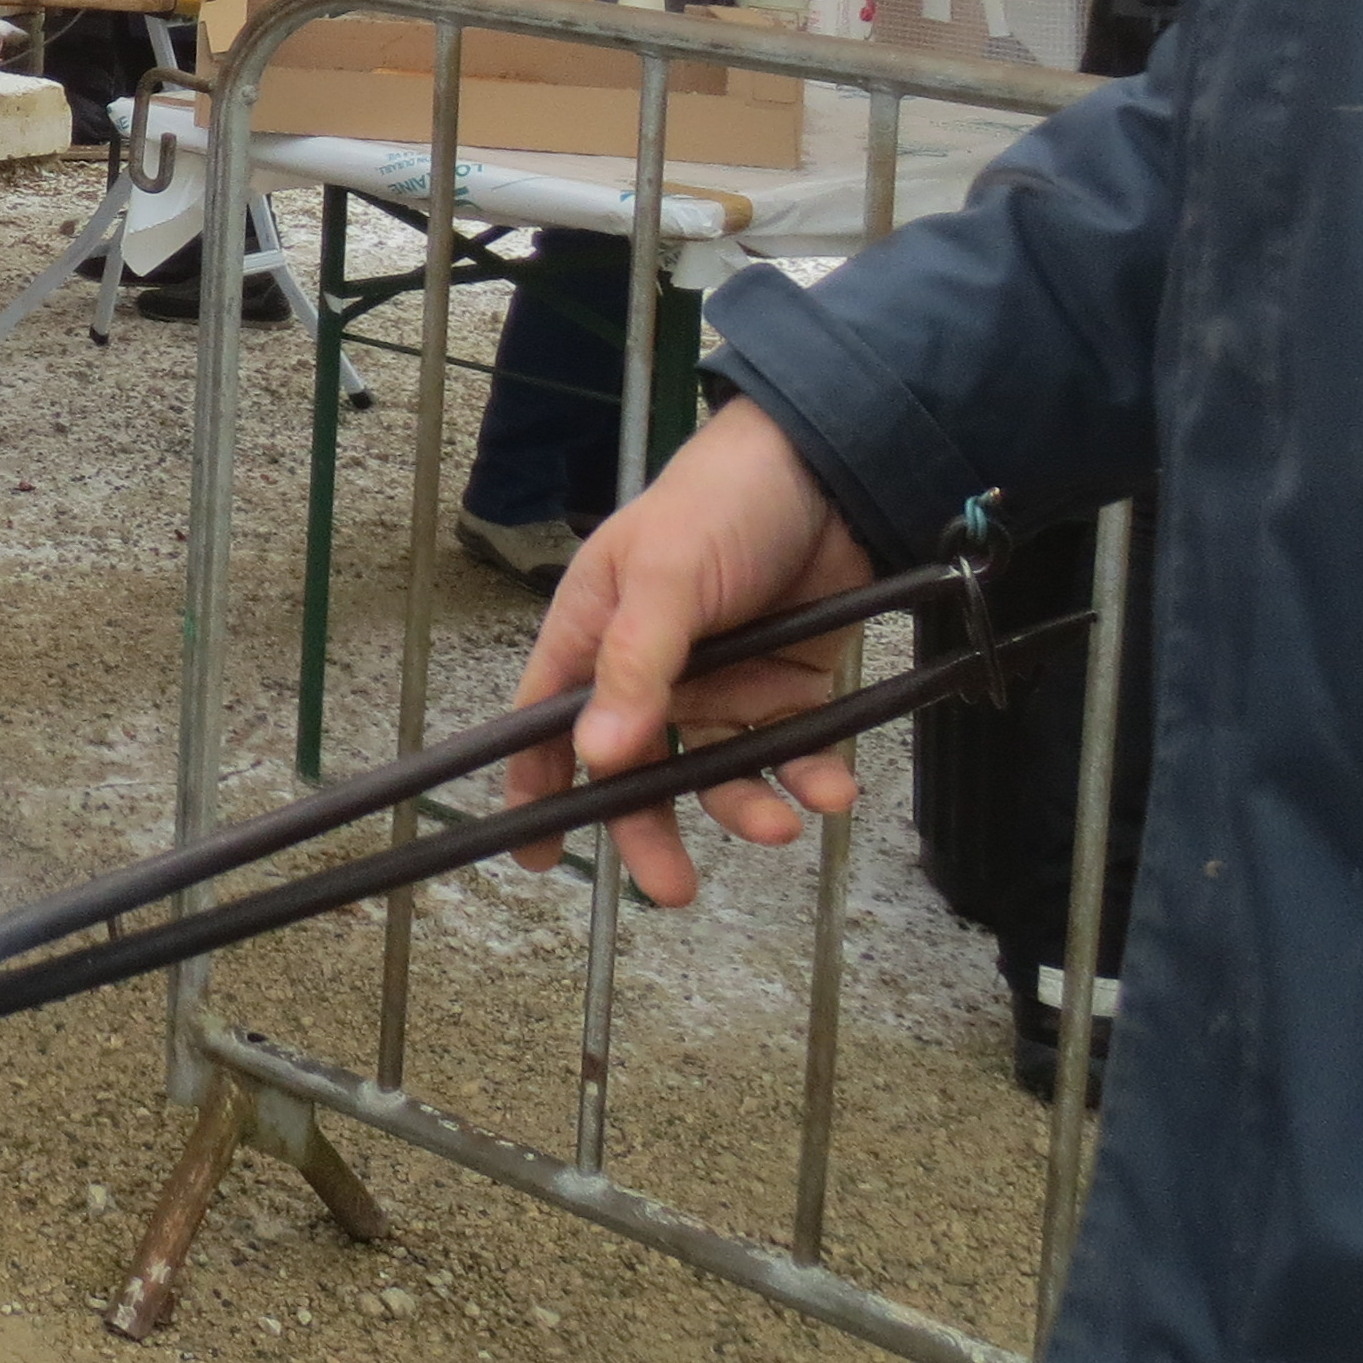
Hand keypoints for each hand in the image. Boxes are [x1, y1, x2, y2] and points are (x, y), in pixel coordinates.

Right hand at [504, 400, 873, 906]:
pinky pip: (791, 751)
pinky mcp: (788, 687)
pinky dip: (809, 776)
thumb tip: (599, 755)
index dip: (536, 787)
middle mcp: (652, 669)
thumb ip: (635, 665)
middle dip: (651, 829)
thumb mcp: (665, 575)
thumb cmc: (720, 504)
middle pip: (637, 769)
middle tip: (673, 888)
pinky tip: (830, 788)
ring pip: (719, 771)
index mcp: (596, 633)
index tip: (532, 853)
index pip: (549, 722)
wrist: (830, 474)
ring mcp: (723, 682)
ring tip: (781, 825)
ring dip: (745, 807)